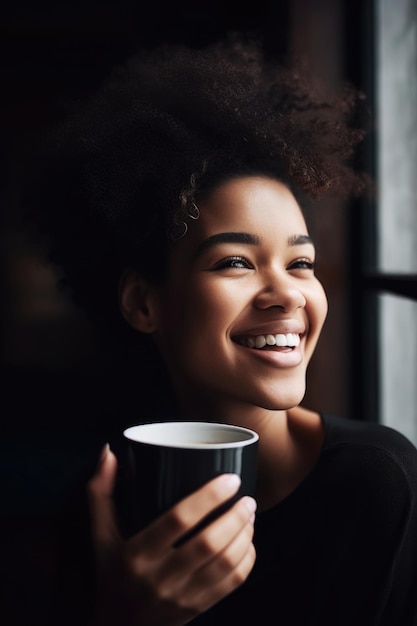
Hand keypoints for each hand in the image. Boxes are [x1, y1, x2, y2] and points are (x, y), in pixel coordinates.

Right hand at [87, 445, 256, 625]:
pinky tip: (248, 542)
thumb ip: (100, 492)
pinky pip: (232, 584)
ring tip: (249, 515)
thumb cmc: (111, 574)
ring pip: (225, 563)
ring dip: (245, 535)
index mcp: (137, 554)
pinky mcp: (197, 609)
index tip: (230, 479)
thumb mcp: (100, 535)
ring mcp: (181, 597)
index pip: (178, 520)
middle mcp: (160, 577)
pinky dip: (246, 560)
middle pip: (209, 541)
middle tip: (247, 498)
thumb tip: (108, 452)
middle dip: (235, 515)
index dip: (208, 496)